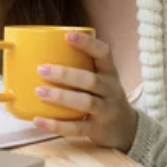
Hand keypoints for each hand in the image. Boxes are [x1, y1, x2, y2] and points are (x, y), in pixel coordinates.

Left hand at [32, 32, 138, 151]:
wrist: (127, 129)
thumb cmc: (104, 96)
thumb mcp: (101, 78)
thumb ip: (80, 66)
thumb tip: (40, 51)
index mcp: (110, 73)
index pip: (104, 53)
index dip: (87, 44)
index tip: (67, 35)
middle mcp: (111, 90)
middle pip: (91, 80)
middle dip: (66, 75)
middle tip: (41, 69)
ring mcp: (106, 111)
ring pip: (86, 103)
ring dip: (61, 97)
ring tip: (39, 92)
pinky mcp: (98, 130)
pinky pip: (77, 128)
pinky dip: (56, 125)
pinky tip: (39, 120)